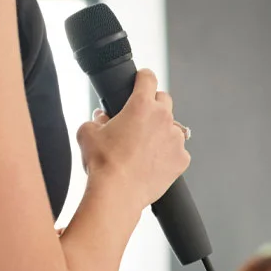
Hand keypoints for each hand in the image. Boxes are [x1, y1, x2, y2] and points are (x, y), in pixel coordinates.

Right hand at [75, 69, 189, 208]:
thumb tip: (101, 117)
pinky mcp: (182, 159)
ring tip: (144, 147)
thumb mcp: (88, 133)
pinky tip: (153, 163)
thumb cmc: (103, 163)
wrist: (118, 193)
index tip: (142, 80)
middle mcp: (163, 118)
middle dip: (153, 105)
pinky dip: (168, 154)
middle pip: (164, 100)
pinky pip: (178, 151)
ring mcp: (176, 139)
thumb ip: (96, 119)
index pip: (148, 77)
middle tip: (140, 119)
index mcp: (141, 105)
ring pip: (172, 127)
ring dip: (161, 132)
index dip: (143, 77)